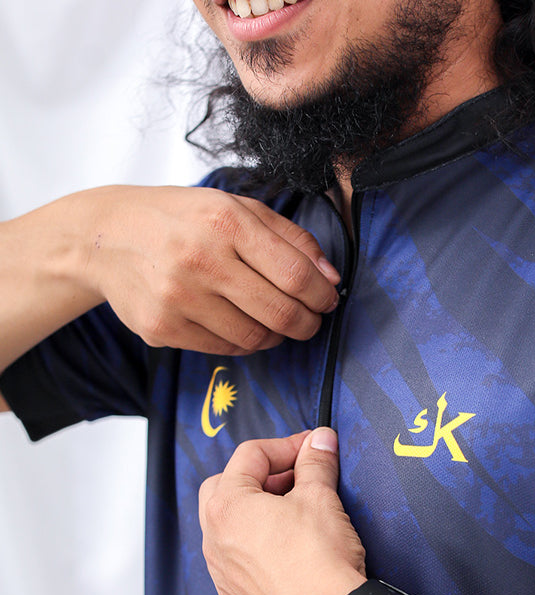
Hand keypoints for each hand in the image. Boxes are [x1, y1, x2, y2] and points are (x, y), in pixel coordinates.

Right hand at [82, 185, 339, 353]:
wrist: (104, 236)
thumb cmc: (180, 219)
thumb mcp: (235, 207)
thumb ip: (289, 238)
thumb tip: (331, 278)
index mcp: (225, 221)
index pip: (296, 275)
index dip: (322, 296)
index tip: (327, 300)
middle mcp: (201, 259)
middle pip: (281, 313)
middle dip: (307, 323)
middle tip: (310, 321)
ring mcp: (179, 298)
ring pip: (255, 338)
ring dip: (275, 336)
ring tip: (274, 322)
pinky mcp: (163, 328)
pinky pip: (224, 349)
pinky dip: (243, 342)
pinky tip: (240, 325)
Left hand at [198, 428, 366, 594]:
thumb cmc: (319, 566)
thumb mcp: (322, 500)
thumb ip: (315, 465)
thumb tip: (319, 443)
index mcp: (227, 507)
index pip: (250, 456)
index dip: (286, 446)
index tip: (311, 449)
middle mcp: (214, 542)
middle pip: (224, 490)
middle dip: (259, 479)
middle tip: (295, 481)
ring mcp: (222, 578)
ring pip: (228, 534)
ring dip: (255, 519)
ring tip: (293, 519)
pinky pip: (239, 570)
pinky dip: (258, 557)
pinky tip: (288, 559)